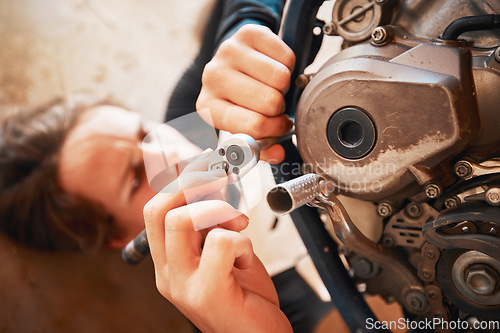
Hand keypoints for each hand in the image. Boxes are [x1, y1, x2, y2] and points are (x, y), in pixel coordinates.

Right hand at [143, 160, 291, 331]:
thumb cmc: (244, 300)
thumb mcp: (224, 255)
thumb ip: (213, 226)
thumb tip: (212, 186)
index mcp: (168, 263)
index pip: (154, 210)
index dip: (179, 181)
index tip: (204, 165)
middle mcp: (169, 274)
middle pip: (160, 210)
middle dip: (193, 184)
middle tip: (220, 180)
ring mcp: (183, 285)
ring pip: (182, 220)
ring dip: (219, 211)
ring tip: (239, 226)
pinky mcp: (207, 292)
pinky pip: (220, 242)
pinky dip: (242, 241)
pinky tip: (246, 259)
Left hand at [197, 24, 294, 162]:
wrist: (237, 61)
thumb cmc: (242, 98)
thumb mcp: (245, 125)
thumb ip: (261, 146)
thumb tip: (277, 154)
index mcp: (208, 107)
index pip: (253, 125)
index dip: (275, 128)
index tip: (280, 125)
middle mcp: (213, 77)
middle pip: (270, 101)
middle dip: (280, 106)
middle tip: (274, 103)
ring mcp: (228, 52)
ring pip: (281, 78)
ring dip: (284, 85)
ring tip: (273, 85)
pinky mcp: (248, 33)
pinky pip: (286, 57)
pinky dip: (289, 65)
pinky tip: (274, 67)